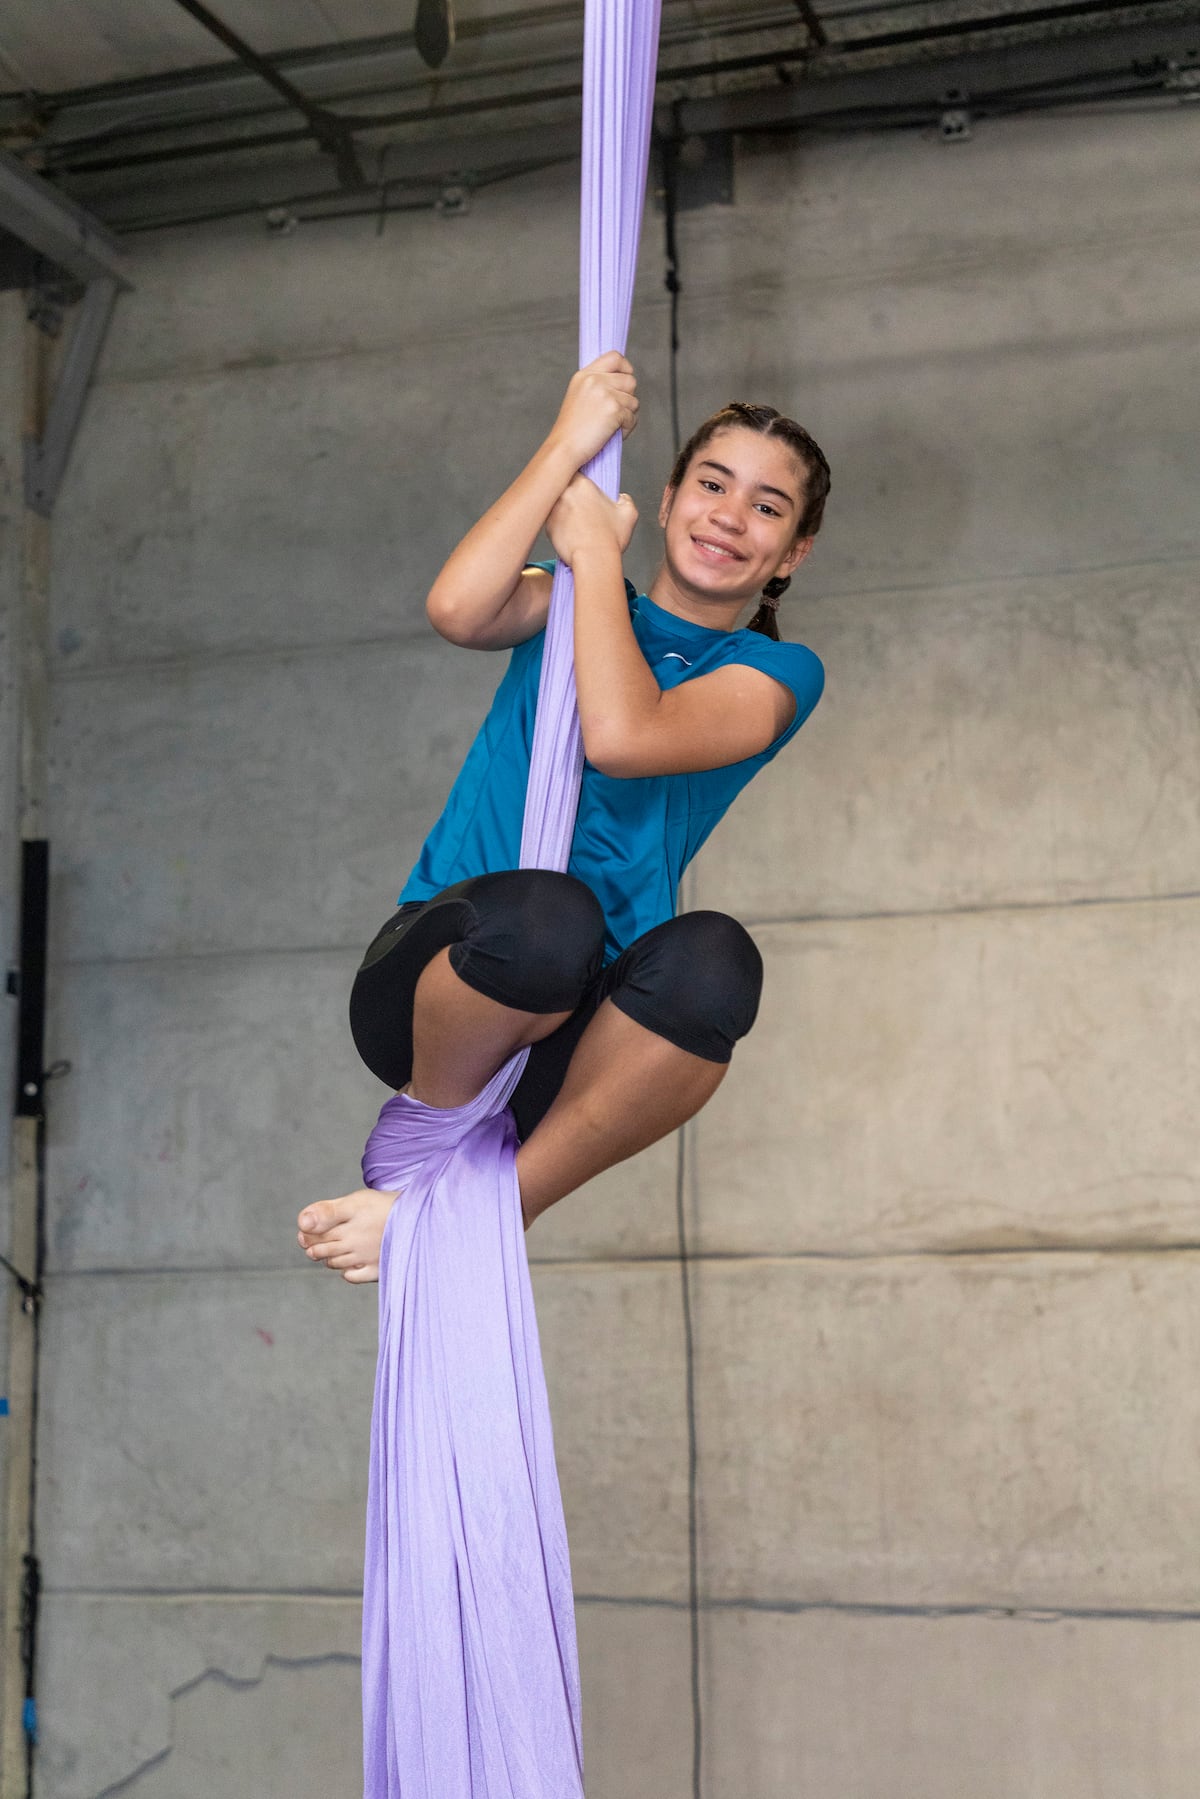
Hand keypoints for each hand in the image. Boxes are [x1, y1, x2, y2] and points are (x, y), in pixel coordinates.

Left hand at [547, 475, 637, 567]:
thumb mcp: (629, 514)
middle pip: (563, 485)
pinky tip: (571, 532)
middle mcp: (564, 493)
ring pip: (556, 503)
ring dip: (563, 508)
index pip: (575, 470)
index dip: (579, 478)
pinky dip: (559, 525)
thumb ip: (626, 500)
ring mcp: (553, 510)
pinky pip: (552, 521)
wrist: (593, 560)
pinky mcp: (547, 526)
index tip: (585, 485)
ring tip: (577, 520)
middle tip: (581, 503)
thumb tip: (622, 499)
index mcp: (582, 485)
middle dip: (570, 492)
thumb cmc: (609, 539)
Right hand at [548, 351, 638, 467]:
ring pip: (634, 401)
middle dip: (628, 399)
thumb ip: (597, 385)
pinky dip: (626, 429)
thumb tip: (624, 382)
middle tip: (615, 413)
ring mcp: (605, 393)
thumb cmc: (571, 430)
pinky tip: (611, 434)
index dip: (626, 368)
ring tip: (610, 427)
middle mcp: (595, 380)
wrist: (564, 448)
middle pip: (630, 381)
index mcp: (585, 375)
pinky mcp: (614, 409)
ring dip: (627, 416)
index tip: (625, 382)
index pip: (615, 357)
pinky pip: (632, 418)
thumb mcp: (578, 396)